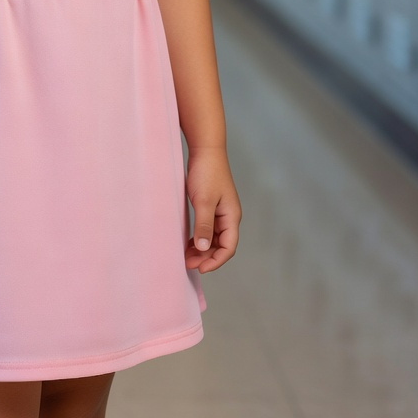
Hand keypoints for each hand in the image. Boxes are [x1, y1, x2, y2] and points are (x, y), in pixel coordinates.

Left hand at [184, 146, 240, 273]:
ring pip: (214, 238)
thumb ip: (204, 225)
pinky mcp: (211, 206)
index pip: (228, 247)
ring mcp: (220, 211)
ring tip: (186, 256)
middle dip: (207, 257)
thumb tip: (204, 249)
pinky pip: (208, 229)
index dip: (215, 261)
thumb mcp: (203, 201)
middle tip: (188, 263)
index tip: (199, 268)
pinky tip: (189, 243)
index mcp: (231, 216)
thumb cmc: (206, 173)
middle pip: (221, 245)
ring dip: (202, 249)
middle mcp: (228, 216)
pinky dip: (200, 238)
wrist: (205, 149)